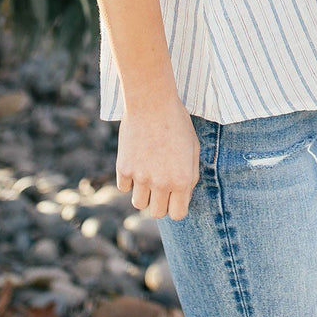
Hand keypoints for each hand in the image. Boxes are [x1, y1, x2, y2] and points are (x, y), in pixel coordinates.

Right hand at [116, 96, 200, 220]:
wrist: (152, 102)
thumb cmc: (177, 122)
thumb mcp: (193, 148)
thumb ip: (190, 176)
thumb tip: (182, 196)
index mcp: (182, 180)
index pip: (178, 214)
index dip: (176, 206)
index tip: (174, 196)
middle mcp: (161, 183)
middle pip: (157, 213)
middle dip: (160, 202)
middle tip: (160, 185)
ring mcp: (141, 177)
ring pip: (139, 204)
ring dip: (143, 193)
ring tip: (147, 174)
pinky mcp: (124, 168)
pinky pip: (124, 187)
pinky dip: (129, 180)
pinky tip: (136, 163)